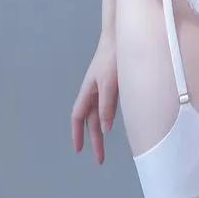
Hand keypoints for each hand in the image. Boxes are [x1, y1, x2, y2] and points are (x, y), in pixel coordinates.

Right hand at [71, 39, 118, 165]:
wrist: (121, 38)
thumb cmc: (113, 58)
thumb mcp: (109, 83)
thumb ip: (107, 105)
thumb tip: (105, 128)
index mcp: (88, 91)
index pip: (78, 117)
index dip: (77, 134)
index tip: (78, 151)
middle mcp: (93, 92)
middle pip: (90, 121)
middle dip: (93, 141)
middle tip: (99, 160)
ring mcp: (103, 89)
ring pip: (99, 116)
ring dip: (100, 133)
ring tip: (103, 149)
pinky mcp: (113, 86)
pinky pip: (107, 108)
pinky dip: (107, 120)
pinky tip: (112, 126)